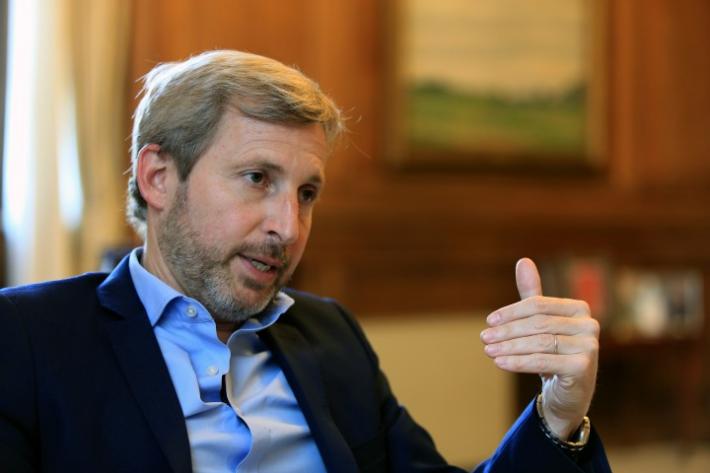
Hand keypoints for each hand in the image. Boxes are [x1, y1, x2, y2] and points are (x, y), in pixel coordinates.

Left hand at [480, 258, 599, 439]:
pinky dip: (519, 362)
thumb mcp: (541, 322)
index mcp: (579, 308)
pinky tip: (500, 363)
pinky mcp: (583, 367)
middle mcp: (589, 325)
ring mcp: (590, 346)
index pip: (538, 305)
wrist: (569, 393)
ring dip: (509, 347)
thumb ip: (532, 294)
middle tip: (484, 338)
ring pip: (540, 343)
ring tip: (489, 351)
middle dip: (507, 331)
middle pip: (538, 324)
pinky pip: (544, 361)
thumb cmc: (554, 353)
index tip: (489, 321)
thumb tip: (523, 261)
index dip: (511, 313)